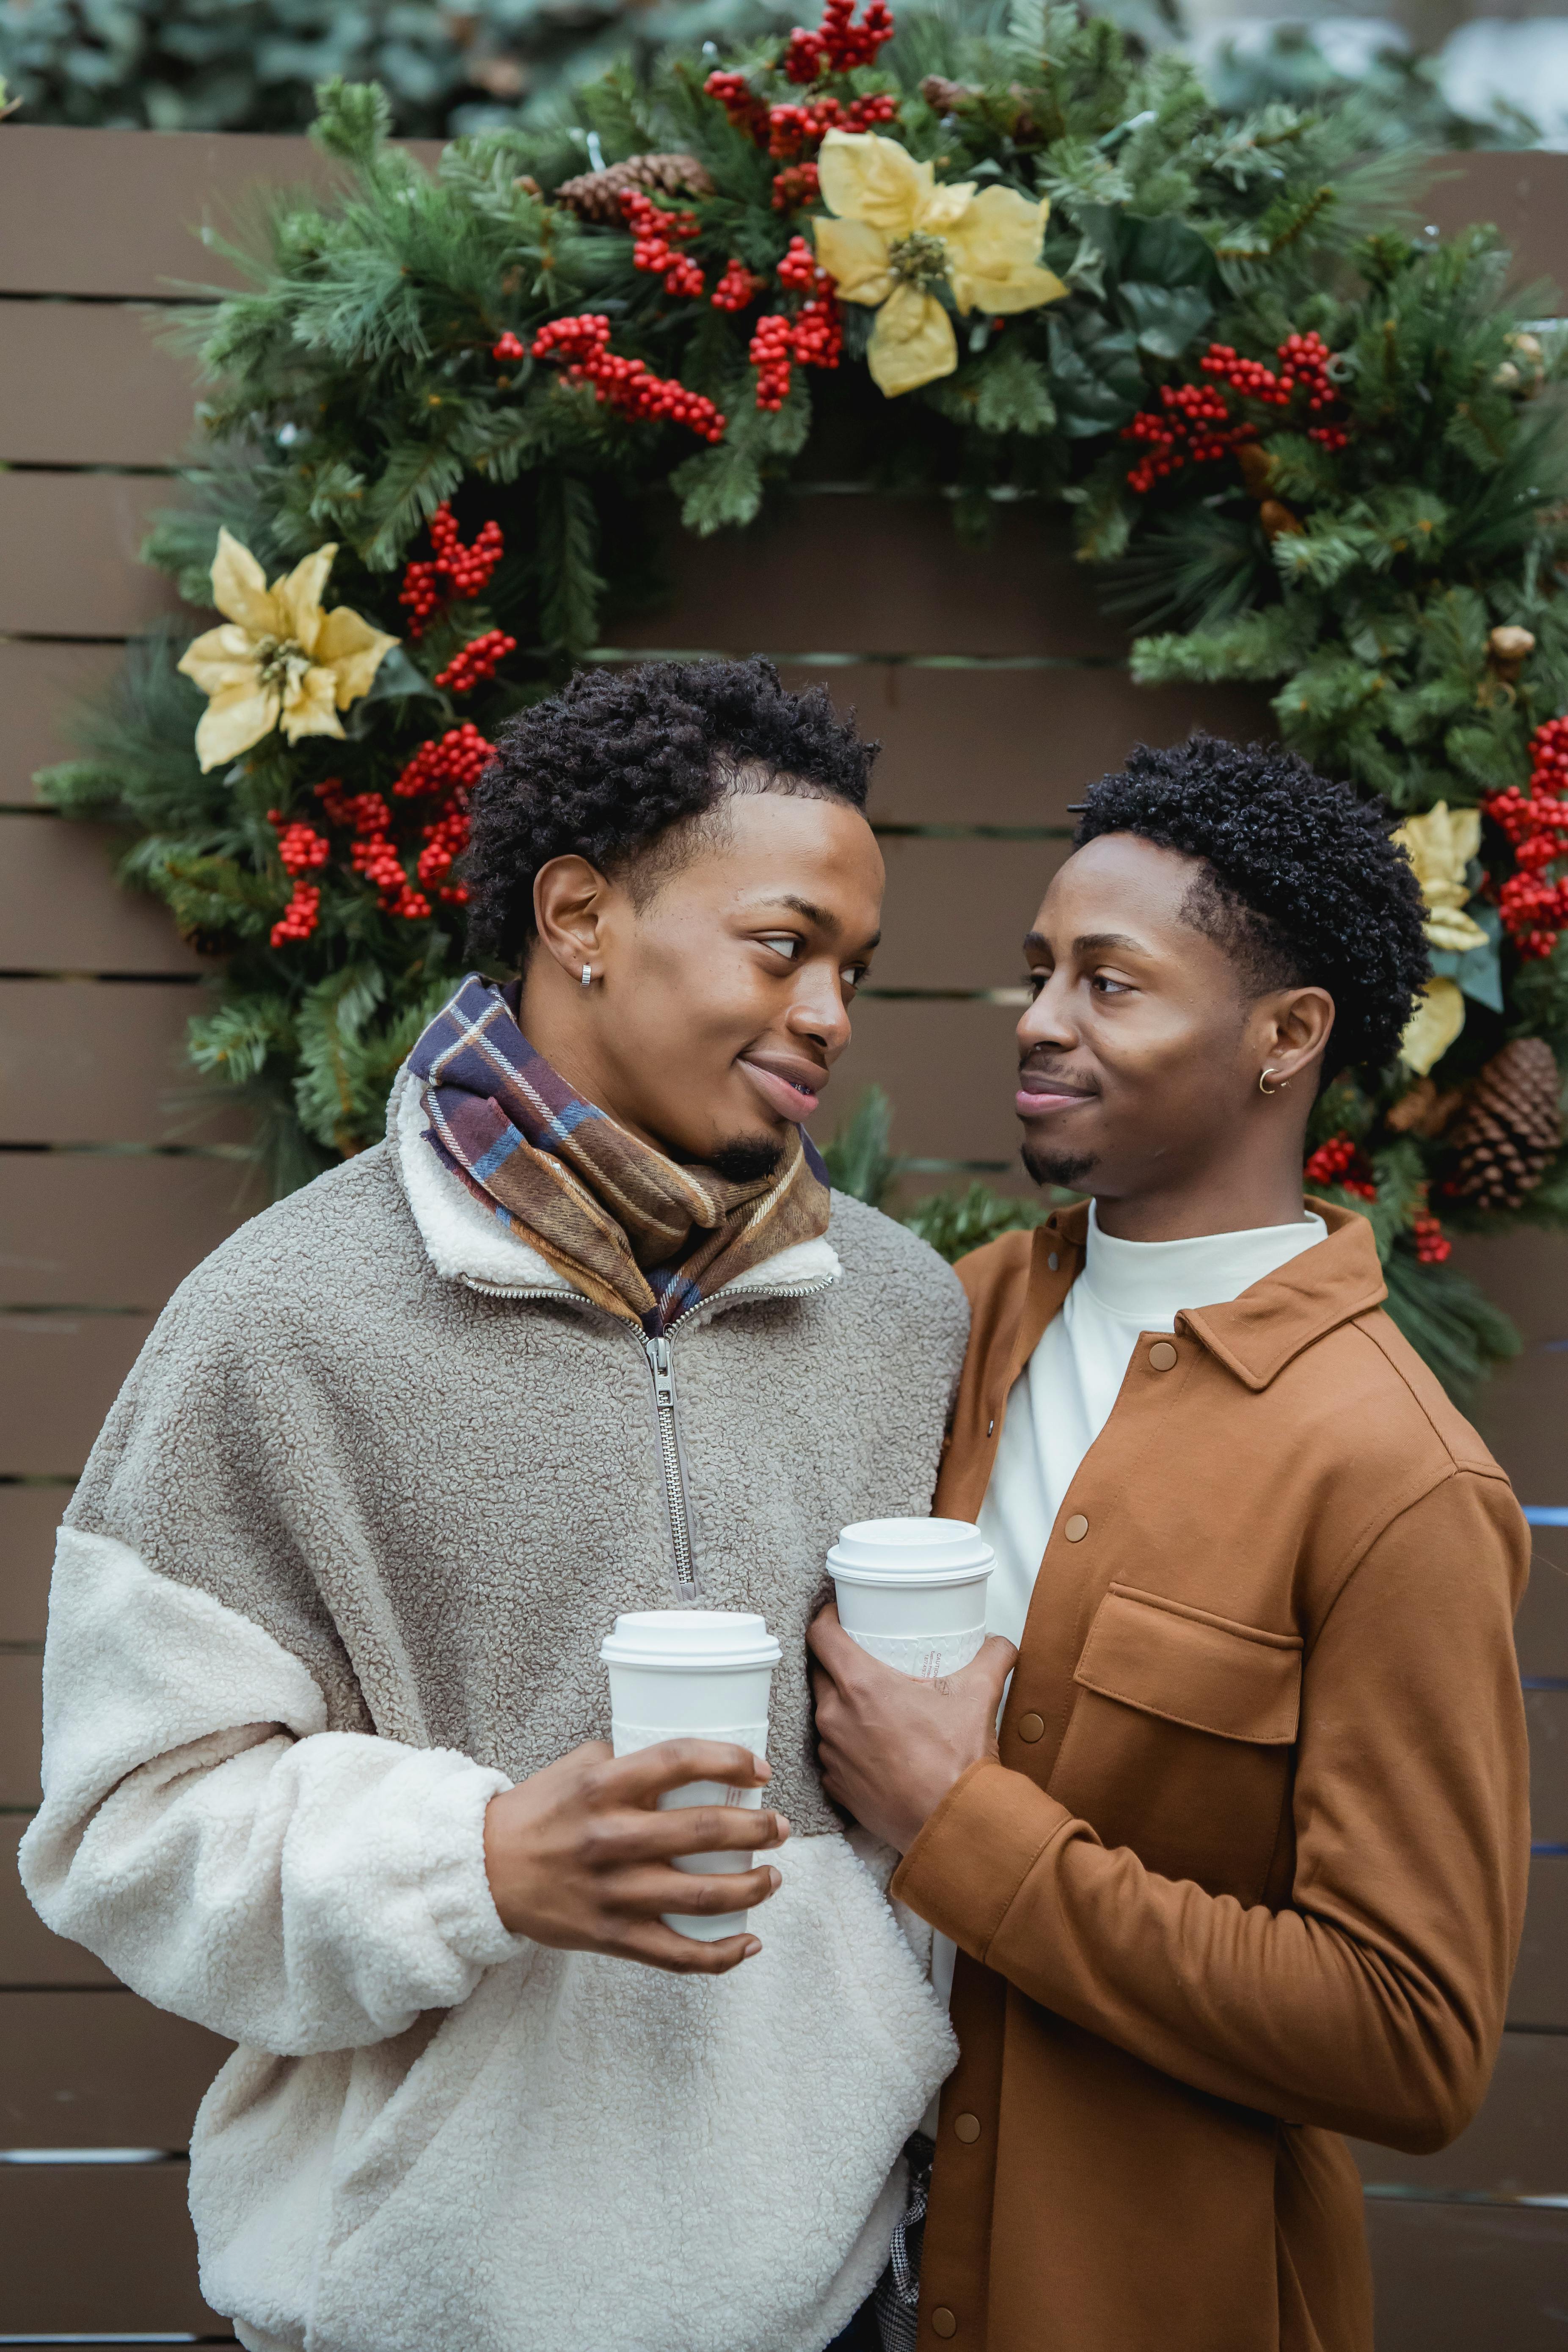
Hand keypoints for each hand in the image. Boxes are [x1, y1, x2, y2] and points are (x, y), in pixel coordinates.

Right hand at [483, 1738, 789, 1976]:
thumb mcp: (576, 1768)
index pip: (679, 1760)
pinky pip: (676, 1955)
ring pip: (701, 1897)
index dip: (729, 1760)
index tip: (761, 1771)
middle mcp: (609, 1837)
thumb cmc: (537, 1812)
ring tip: (774, 1876)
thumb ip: (628, 1758)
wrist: (482, 1871)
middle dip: (757, 1830)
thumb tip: (686, 1761)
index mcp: (602, 1786)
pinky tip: (750, 1942)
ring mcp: (611, 1892)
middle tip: (780, 1827)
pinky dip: (721, 1955)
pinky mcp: (609, 1936)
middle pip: (704, 1832)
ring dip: (752, 1886)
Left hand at [808, 1603, 1017, 1855]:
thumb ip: (992, 1657)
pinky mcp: (836, 1785)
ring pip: (825, 1714)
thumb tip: (999, 1643)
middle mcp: (836, 1717)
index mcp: (861, 1685)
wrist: (953, 1825)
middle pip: (820, 1672)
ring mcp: (832, 1753)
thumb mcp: (980, 1694)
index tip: (840, 1615)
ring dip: (843, 1705)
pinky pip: (833, 1752)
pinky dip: (848, 1744)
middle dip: (837, 1661)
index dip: (827, 1617)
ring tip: (873, 1705)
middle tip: (864, 1658)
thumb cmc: (958, 1762)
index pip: (821, 1635)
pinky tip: (875, 1745)